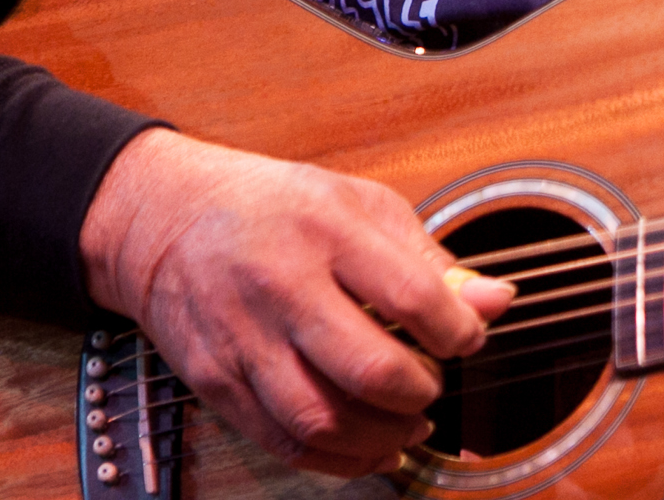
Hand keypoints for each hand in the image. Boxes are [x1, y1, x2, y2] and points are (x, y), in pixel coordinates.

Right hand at [80, 130, 516, 478]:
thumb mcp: (360, 204)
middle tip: (433, 385)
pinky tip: (367, 448)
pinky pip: (281, 440)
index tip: (468, 338)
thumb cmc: (276, 206)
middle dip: (420, 391)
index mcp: (327, 228)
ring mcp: (242, 338)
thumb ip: (430, 257)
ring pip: (322, 419)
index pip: (413, 295)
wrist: (166, 217)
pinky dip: (334, 459)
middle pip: (367, 368)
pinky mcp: (215, 379)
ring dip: (381, 437)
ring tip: (408, 423)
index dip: (458, 331)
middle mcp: (281, 284)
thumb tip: (497, 302)